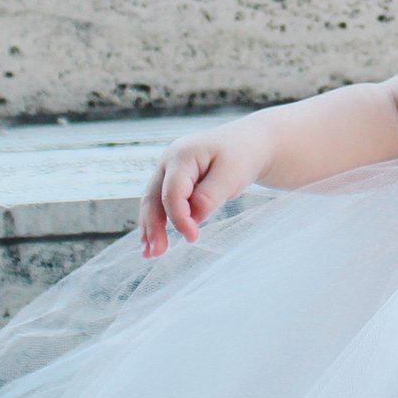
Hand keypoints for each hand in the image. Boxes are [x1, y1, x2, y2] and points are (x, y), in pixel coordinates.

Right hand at [137, 127, 268, 258]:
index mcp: (182, 155)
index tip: (193, 237)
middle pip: (154, 197)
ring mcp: (167, 170)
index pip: (173, 192)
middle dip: (154, 226)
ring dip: (150, 228)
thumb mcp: (232, 174)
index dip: (179, 217)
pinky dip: (156, 221)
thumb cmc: (242, 156)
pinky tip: (152, 242)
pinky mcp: (171, 180)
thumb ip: (211, 195)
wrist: (247, 143)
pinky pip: (160, 202)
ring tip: (151, 254)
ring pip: (152, 202)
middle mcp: (168, 161)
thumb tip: (192, 218)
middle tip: (158, 253)